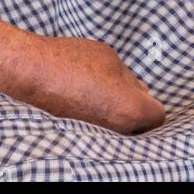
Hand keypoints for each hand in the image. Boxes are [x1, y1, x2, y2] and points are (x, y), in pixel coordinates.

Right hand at [0, 31, 165, 133]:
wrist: (35, 73)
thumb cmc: (73, 61)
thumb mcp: (111, 58)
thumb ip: (129, 77)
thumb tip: (136, 89)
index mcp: (133, 110)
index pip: (159, 114)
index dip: (150, 98)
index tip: (140, 89)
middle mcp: (121, 130)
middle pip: (141, 125)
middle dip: (135, 108)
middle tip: (120, 87)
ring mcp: (101, 135)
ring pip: (121, 127)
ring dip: (117, 112)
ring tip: (100, 90)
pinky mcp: (84, 135)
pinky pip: (102, 128)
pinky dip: (99, 116)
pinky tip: (87, 97)